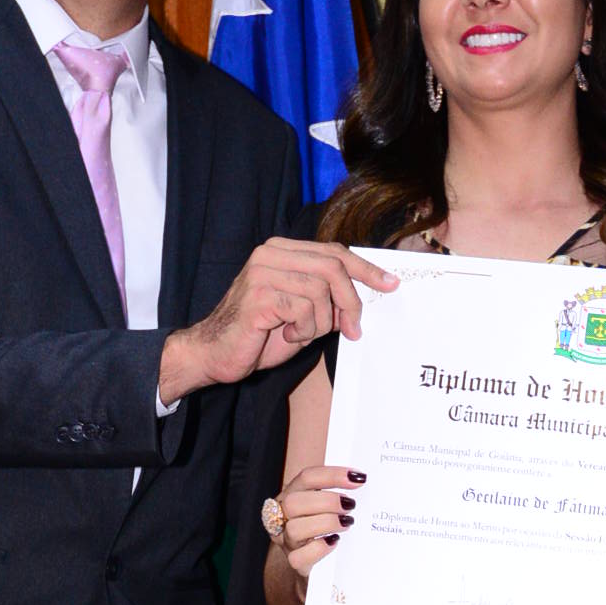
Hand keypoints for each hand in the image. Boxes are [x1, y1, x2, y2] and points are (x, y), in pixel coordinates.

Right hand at [159, 240, 398, 400]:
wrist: (214, 354)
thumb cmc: (257, 336)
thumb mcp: (302, 316)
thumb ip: (328, 303)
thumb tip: (361, 303)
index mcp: (281, 251)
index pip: (334, 252)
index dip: (366, 268)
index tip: (391, 284)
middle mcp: (271, 254)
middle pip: (334, 267)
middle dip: (351, 301)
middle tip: (353, 328)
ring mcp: (263, 272)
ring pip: (321, 291)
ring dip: (320, 322)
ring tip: (299, 334)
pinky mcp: (259, 295)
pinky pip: (303, 309)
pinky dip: (303, 330)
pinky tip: (286, 336)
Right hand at [269, 461, 364, 579]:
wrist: (319, 567)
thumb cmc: (327, 527)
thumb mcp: (327, 505)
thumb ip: (338, 492)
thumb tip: (362, 481)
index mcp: (292, 494)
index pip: (306, 478)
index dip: (333, 475)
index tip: (358, 478)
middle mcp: (283, 516)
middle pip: (294, 502)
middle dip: (327, 501)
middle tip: (350, 505)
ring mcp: (286, 541)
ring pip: (295, 529)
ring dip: (326, 523)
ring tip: (347, 523)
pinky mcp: (295, 562)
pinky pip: (300, 556)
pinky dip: (319, 548)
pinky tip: (335, 541)